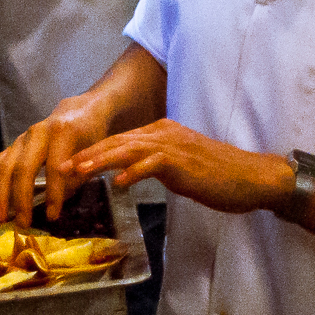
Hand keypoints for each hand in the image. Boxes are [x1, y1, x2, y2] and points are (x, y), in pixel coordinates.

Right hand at [0, 95, 115, 226]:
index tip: (53, 217)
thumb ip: (78, 175)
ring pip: (5, 166)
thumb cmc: (89, 135)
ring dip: (0, 194)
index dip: (53, 193)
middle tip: (21, 223)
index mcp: (61, 132)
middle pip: (23, 167)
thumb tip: (61, 201)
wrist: (78, 112)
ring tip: (0, 218)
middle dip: (20, 198)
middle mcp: (37, 133)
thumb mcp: (93, 152)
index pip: (54, 167)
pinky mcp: (14, 144)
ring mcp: (22, 138)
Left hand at [49, 120, 291, 219]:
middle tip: (62, 167)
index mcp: (163, 132)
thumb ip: (154, 166)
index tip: (71, 164)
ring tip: (80, 172)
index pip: (121, 139)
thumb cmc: (218, 176)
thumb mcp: (179, 168)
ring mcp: (175, 145)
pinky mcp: (185, 162)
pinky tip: (119, 182)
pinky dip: (135, 171)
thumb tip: (128, 174)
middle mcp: (165, 133)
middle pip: (119, 141)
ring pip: (130, 149)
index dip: (94, 151)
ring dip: (102, 160)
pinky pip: (154, 164)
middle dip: (89, 154)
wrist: (252, 178)